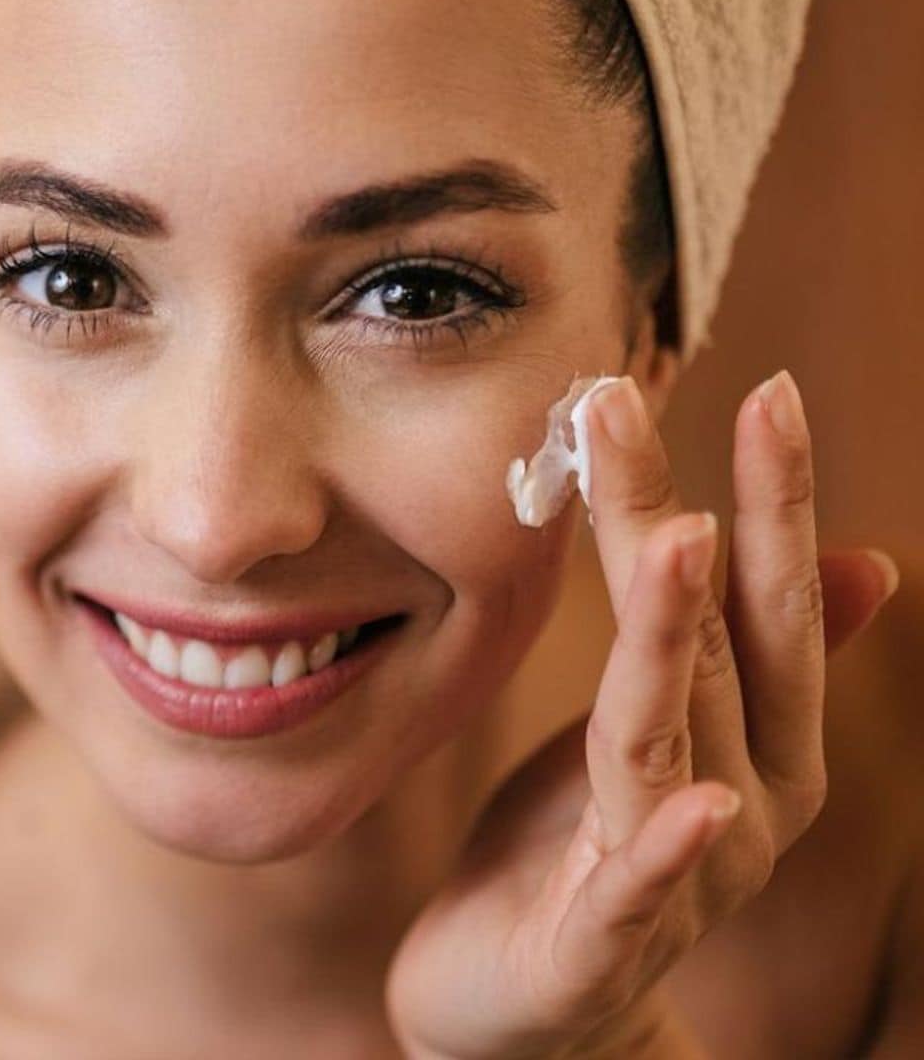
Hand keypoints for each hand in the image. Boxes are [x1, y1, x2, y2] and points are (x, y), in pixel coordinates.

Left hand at [385, 372, 900, 1058]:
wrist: (520, 1010)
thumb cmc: (582, 851)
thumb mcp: (659, 733)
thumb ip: (738, 652)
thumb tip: (865, 559)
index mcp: (756, 742)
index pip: (768, 605)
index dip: (773, 499)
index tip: (768, 389)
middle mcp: (741, 801)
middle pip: (711, 643)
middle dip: (684, 520)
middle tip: (630, 403)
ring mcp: (680, 877)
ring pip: (667, 735)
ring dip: (675, 638)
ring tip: (677, 538)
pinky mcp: (602, 945)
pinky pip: (636, 889)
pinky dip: (665, 848)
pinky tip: (695, 803)